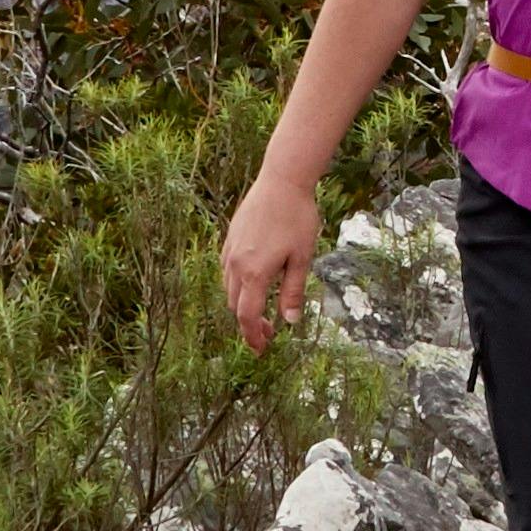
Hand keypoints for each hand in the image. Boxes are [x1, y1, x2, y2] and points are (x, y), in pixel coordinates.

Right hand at [220, 161, 333, 346]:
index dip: (253, 337)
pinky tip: (255, 283)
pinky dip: (238, 286)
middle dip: (249, 324)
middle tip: (269, 334)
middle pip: (235, 306)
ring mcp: (230, 251)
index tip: (261, 350)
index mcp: (254, 273)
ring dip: (243, 305)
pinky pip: (227, 271)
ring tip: (263, 310)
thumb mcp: (302, 257)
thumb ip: (294, 291)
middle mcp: (235, 264)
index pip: (247, 316)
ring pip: (229, 289)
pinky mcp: (230, 239)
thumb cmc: (297, 218)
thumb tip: (289, 321)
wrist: (282, 181)